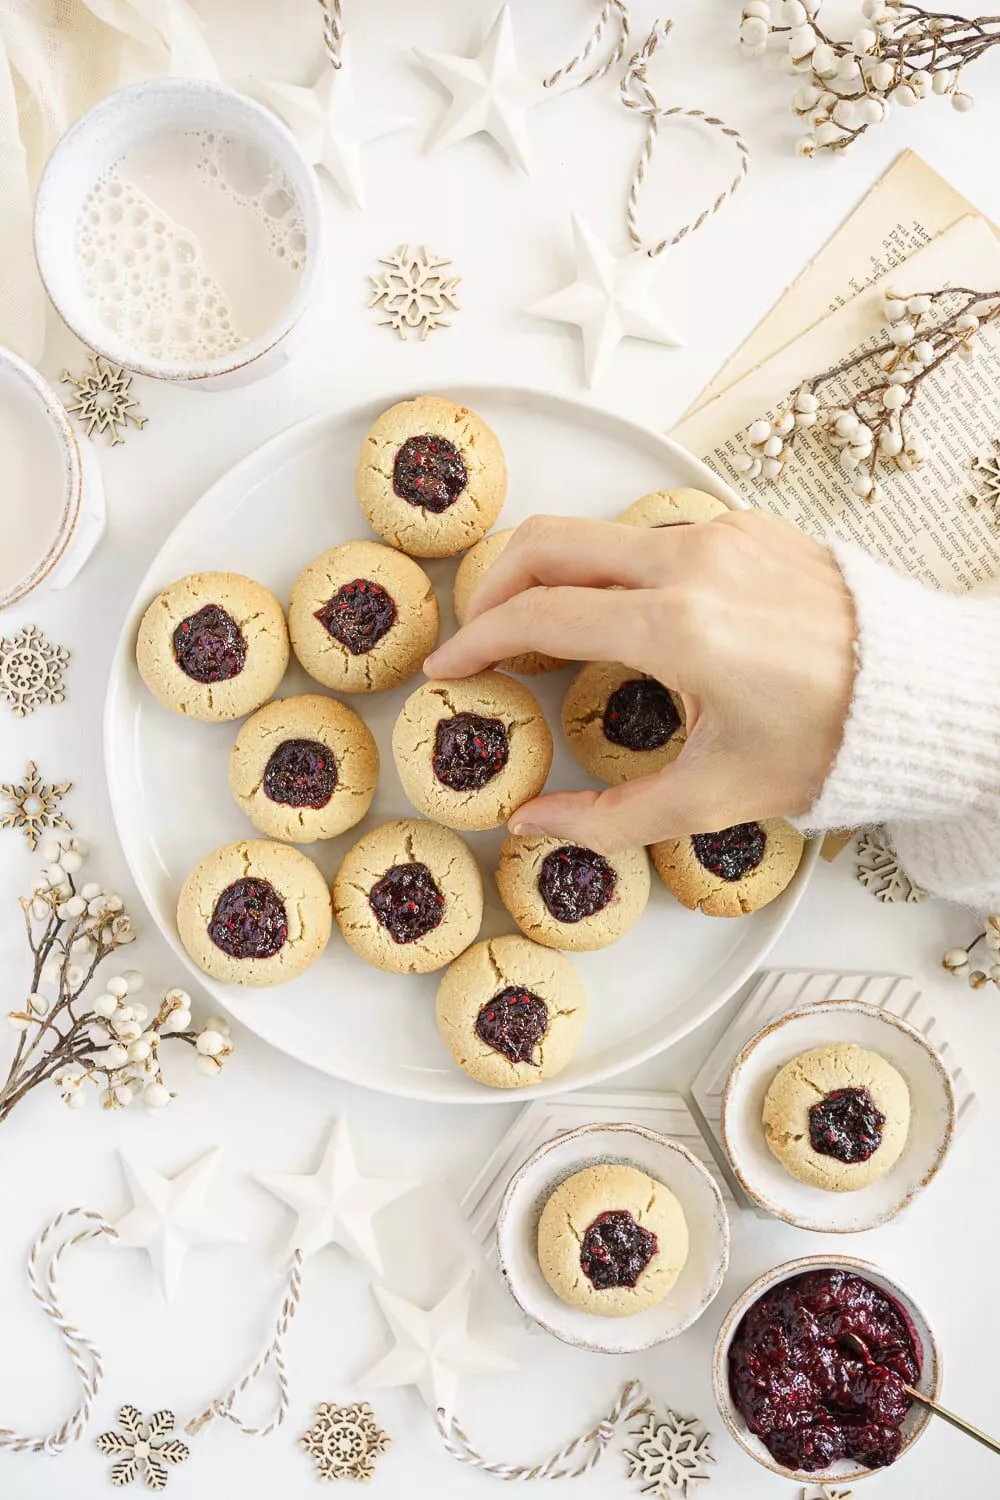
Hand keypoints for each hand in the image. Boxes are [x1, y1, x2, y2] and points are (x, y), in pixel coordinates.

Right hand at [423, 510, 855, 851]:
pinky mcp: (744, 523)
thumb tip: (531, 825)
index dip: (476, 640)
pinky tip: (620, 614)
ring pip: (597, 533)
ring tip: (542, 629)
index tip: (447, 666)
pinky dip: (613, 568)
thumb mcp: (713, 796)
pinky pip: (651, 534)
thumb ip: (607, 819)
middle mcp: (690, 560)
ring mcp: (718, 532)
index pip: (537, 612)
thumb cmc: (826, 742)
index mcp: (676, 626)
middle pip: (547, 542)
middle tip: (477, 634)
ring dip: (554, 573)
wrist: (917, 691)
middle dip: (493, 584)